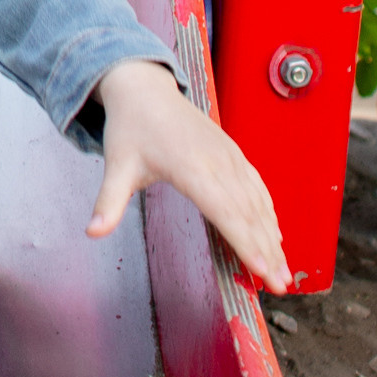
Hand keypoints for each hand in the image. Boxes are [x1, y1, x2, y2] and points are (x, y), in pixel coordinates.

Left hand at [85, 56, 288, 291]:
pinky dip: (270, 215)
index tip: (260, 270)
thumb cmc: (131, 129)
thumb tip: (92, 232)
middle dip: (267, 252)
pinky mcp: (234, 154)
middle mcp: (218, 162)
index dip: (245, 242)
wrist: (145, 89)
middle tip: (280, 287)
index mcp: (191, 167)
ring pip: (258, 204)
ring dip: (274, 239)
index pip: (224, 211)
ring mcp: (230, 157)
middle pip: (248, 214)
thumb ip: (109, 202)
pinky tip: (277, 238)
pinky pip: (258, 189)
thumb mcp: (116, 166)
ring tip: (284, 273)